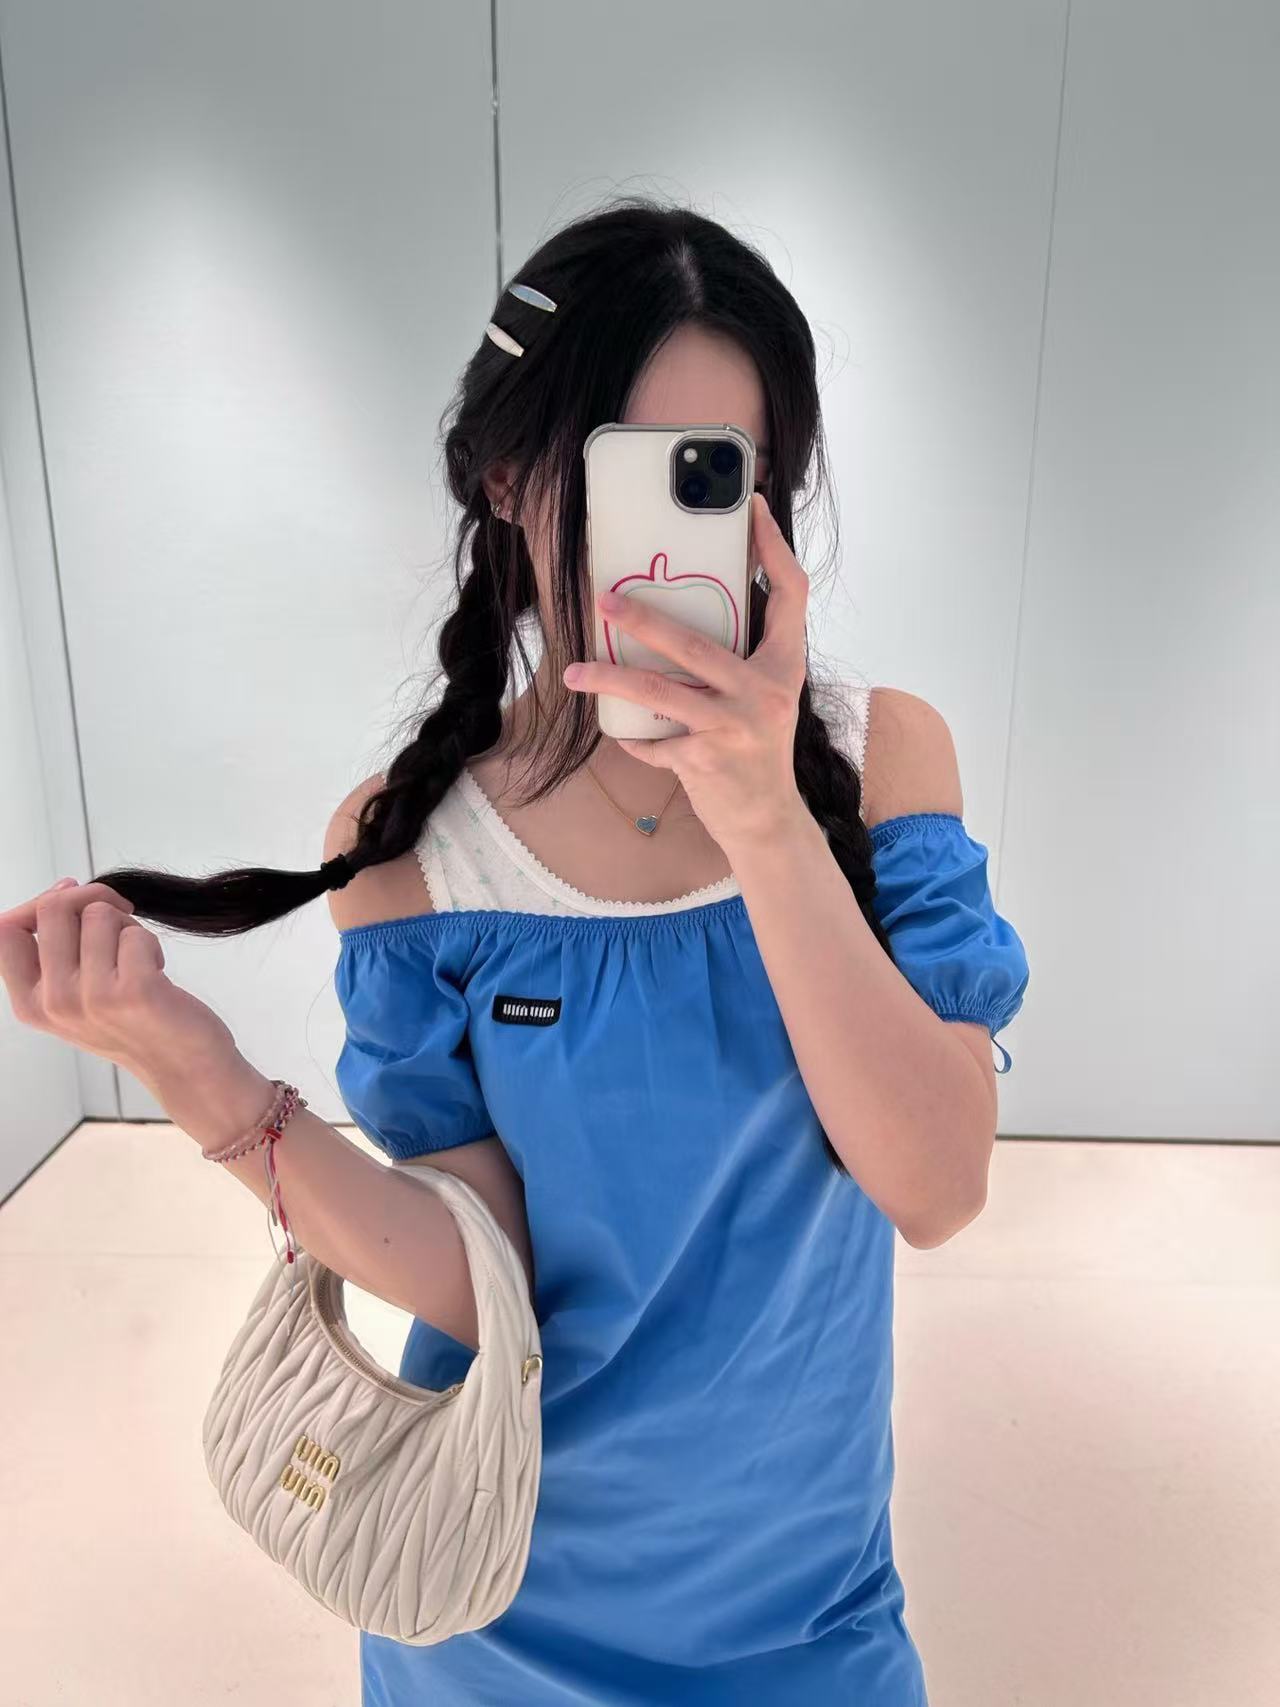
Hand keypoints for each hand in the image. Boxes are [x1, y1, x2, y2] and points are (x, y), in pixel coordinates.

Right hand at [0, 878, 237, 1083]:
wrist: (183, 1068)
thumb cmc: (134, 1025)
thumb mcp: (75, 998)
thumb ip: (56, 952)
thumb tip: (63, 887)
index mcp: (31, 1004)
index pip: (4, 931)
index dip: (40, 903)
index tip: (73, 905)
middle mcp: (54, 1003)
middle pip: (53, 908)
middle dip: (92, 901)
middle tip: (119, 925)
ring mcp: (92, 998)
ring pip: (98, 913)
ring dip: (127, 927)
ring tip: (138, 962)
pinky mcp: (134, 992)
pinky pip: (135, 932)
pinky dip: (152, 944)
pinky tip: (157, 975)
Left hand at [564, 492, 810, 849]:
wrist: (766, 822)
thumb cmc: (758, 749)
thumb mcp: (767, 696)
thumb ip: (744, 655)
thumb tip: (691, 608)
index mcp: (786, 667)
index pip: (791, 595)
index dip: (773, 548)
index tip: (748, 508)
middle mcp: (765, 694)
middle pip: (696, 644)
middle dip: (643, 620)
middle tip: (603, 600)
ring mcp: (734, 729)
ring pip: (658, 693)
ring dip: (609, 680)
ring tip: (574, 672)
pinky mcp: (704, 762)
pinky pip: (651, 740)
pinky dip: (630, 735)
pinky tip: (616, 730)